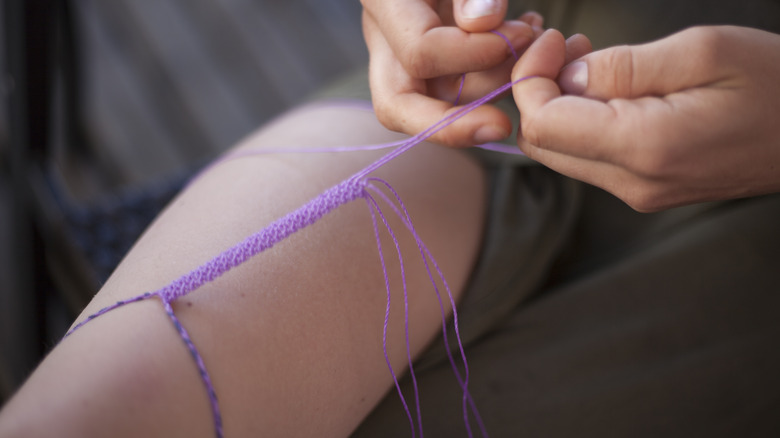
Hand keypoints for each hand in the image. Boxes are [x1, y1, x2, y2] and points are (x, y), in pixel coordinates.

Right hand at [362, 0, 541, 145]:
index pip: (421, 55)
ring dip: (496, 86)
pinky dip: (500, 75)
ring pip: (439, 101)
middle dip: (453, 124)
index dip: (474, 56)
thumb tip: (483, 24)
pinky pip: (461, 86)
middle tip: (505, 123)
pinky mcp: (434, 56)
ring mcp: (405, 50)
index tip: (523, 34)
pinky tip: (531, 36)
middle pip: (400, 107)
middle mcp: (386, 34)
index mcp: (386, 0)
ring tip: (539, 40)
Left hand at [511, 26, 779, 210]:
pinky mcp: (644, 190)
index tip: (553, 41)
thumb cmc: (776, 84)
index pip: (542, 125)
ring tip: (590, 60)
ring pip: (560, 152)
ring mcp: (637, 192)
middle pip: (541, 144)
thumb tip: (567, 76)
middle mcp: (632, 182)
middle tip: (568, 47)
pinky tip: (608, 88)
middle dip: (538, 91)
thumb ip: (624, 66)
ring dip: (559, 104)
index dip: (531, 79)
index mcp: (643, 148)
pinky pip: (588, 157)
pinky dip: (581, 121)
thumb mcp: (703, 51)